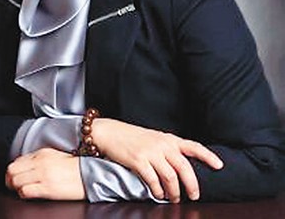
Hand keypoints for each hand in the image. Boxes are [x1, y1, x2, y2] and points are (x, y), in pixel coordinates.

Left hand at [5, 148, 85, 200]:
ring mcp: (43, 175)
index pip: (17, 161)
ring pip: (16, 181)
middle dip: (10, 180)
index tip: (14, 177)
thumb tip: (25, 167)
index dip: (12, 171)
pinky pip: (25, 191)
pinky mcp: (47, 188)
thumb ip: (39, 159)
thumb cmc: (75, 167)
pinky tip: (30, 194)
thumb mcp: (55, 156)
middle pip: (12, 171)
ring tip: (22, 190)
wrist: (89, 173)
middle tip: (13, 186)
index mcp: (42, 153)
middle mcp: (40, 162)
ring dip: (16, 187)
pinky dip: (23, 194)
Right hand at [92, 119, 223, 202]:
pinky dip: (158, 190)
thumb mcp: (155, 138)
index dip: (208, 156)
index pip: (193, 146)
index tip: (220, 166)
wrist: (111, 133)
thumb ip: (169, 149)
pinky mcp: (138, 161)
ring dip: (174, 192)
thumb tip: (183, 167)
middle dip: (192, 184)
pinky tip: (158, 194)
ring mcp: (150, 152)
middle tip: (194, 196)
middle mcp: (162, 144)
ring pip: (170, 176)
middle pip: (184, 167)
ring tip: (173, 198)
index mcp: (169, 138)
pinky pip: (153, 180)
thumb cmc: (134, 137)